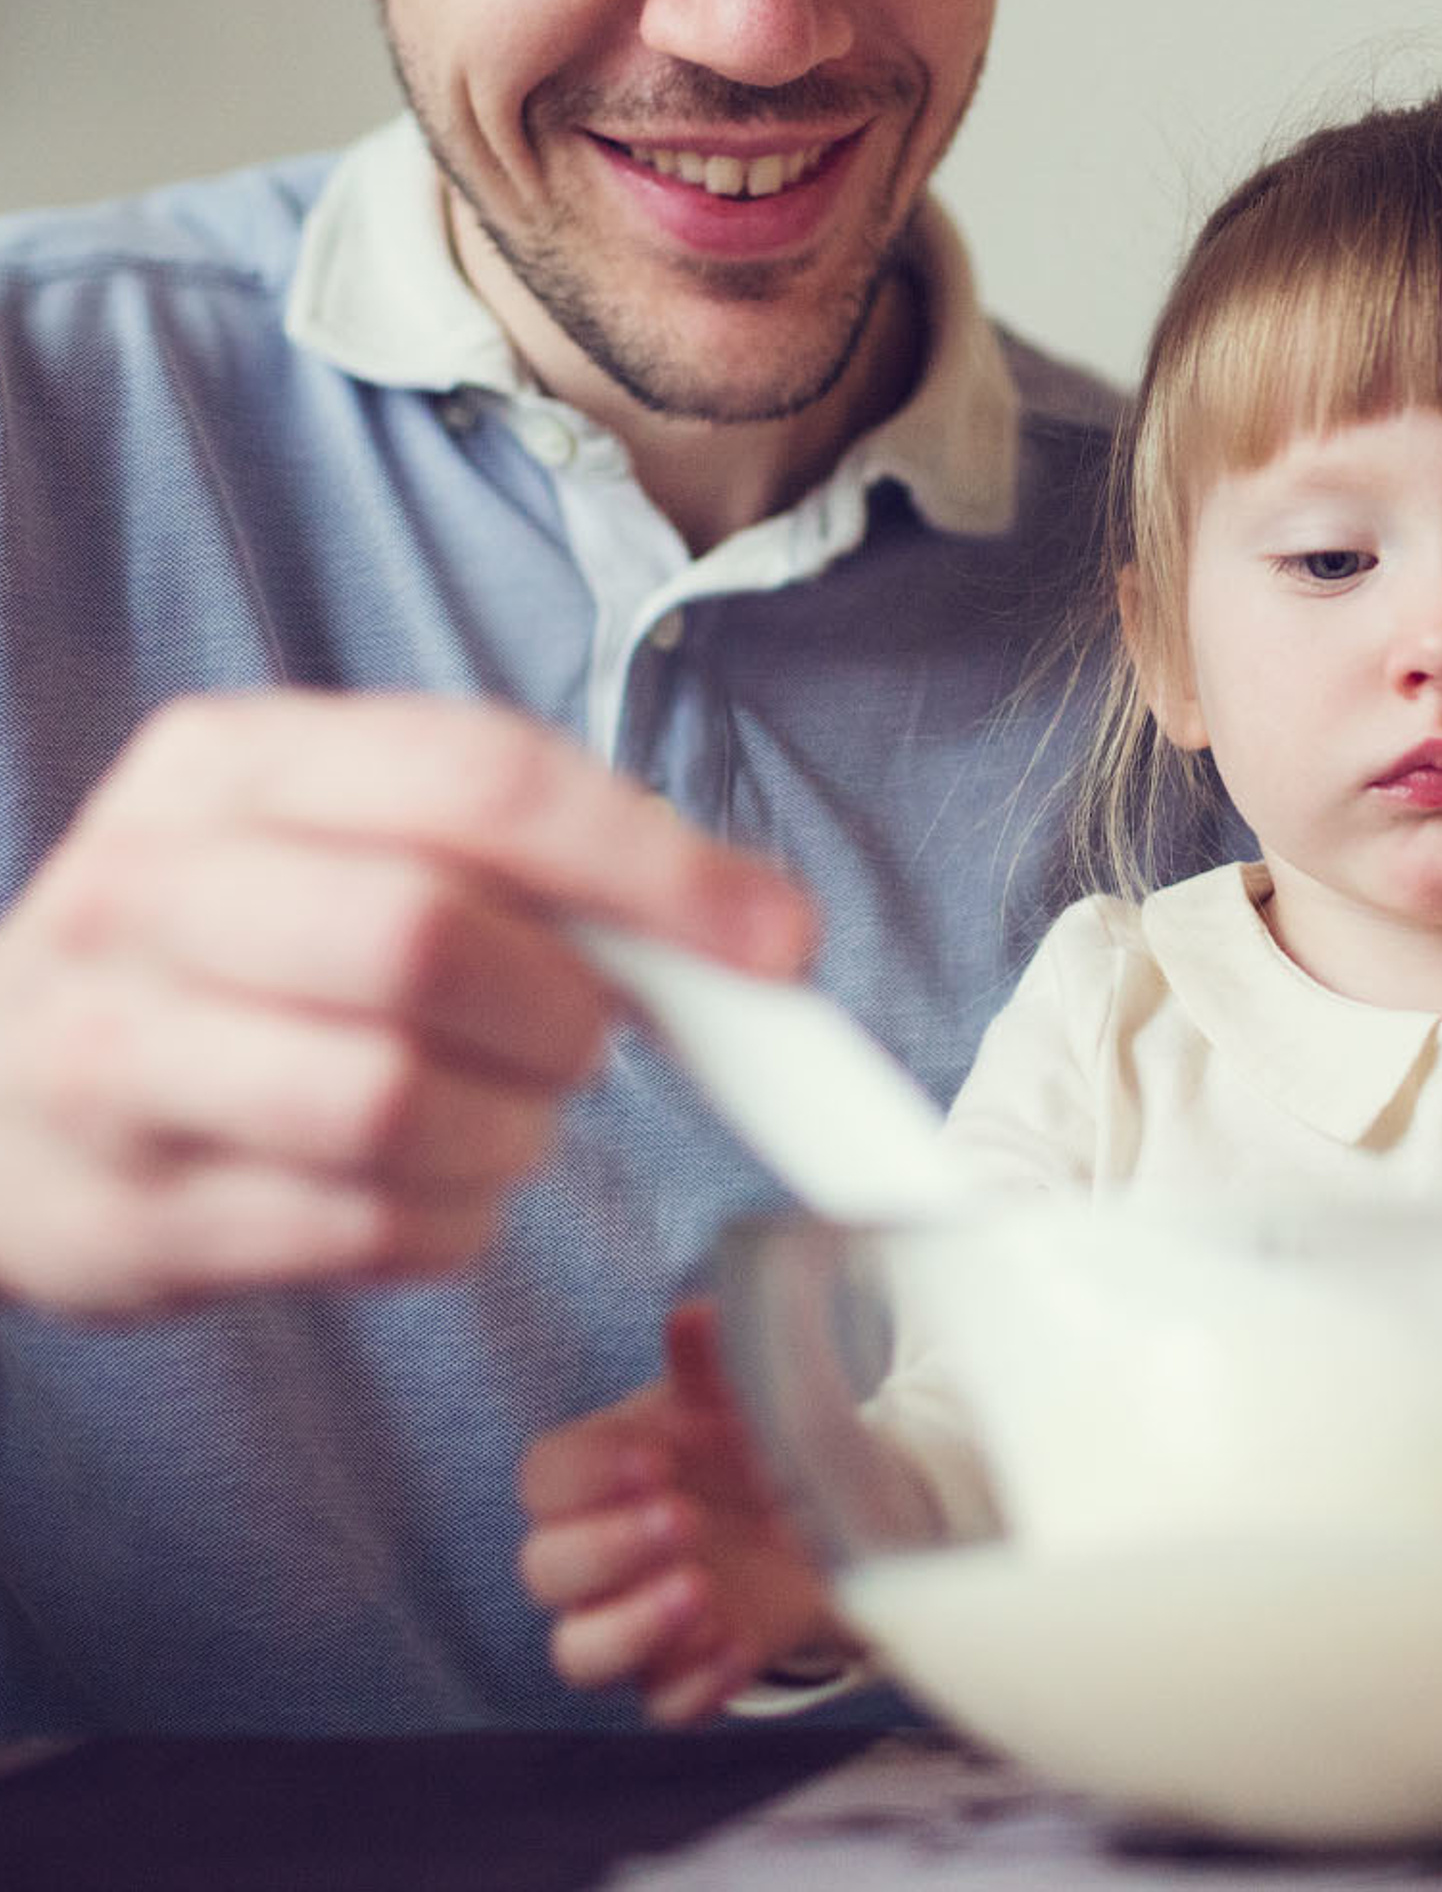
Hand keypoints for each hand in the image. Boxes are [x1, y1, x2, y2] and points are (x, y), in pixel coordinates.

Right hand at [0, 690, 811, 1312]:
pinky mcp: (119, 1217)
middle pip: (426, 940)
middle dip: (564, 1013)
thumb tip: (763, 928)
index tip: (779, 941)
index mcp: (234, 763)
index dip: (654, 866)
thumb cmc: (241, 950)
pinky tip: (432, 1190)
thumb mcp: (354, 841)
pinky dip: (451, 1224)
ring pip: (393, 1102)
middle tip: (592, 1044)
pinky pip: (361, 1232)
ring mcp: (106, 1059)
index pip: (480, 779)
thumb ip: (535, 860)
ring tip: (506, 1117)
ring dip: (512, 1133)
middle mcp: (147, 892)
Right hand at [519, 1300, 846, 1724]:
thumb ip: (709, 1361)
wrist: (825, 1509)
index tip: (652, 1458)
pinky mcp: (682, 1673)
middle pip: (545, 1570)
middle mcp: (601, 1553)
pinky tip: (736, 1643)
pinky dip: (691, 1684)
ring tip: (702, 1593)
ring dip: (630, 1628)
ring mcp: (635, 1619)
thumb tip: (696, 1315)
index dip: (585, 1475)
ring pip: (577, 1653)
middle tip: (683, 1519)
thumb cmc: (753, 1441)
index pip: (544, 1480)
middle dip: (606, 1550)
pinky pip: (657, 1705)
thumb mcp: (739, 1395)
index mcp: (603, 1471)